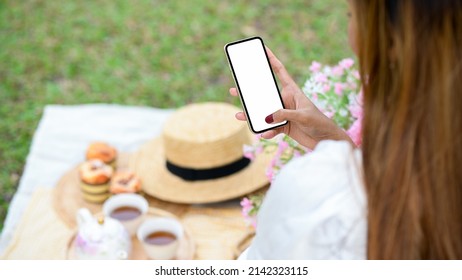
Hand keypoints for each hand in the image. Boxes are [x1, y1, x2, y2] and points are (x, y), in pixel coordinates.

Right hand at [229, 47, 353, 149]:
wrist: (326, 140)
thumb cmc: (319, 123)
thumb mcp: (303, 116)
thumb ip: (284, 115)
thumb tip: (266, 117)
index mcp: (292, 91)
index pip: (280, 71)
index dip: (272, 59)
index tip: (263, 49)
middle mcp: (285, 100)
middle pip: (264, 94)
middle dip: (249, 92)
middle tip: (234, 89)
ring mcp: (283, 114)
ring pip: (263, 112)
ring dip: (251, 114)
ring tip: (238, 114)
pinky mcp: (282, 127)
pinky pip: (270, 128)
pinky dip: (266, 132)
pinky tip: (265, 134)